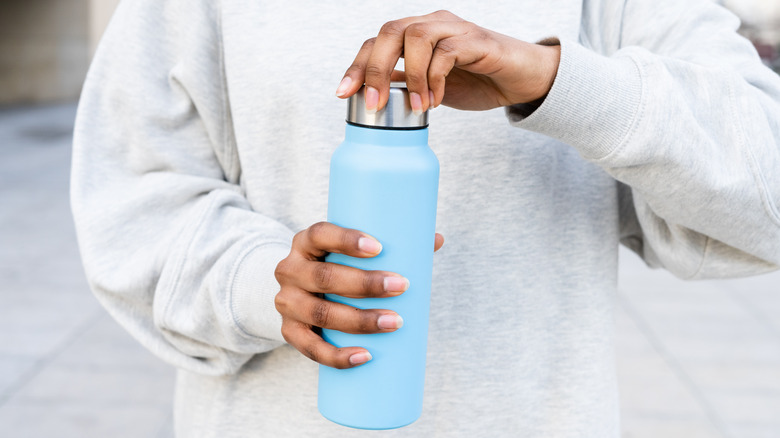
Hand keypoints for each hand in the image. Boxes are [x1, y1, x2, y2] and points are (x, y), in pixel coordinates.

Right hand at [274, 222, 443, 368]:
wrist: (299, 291)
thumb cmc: (338, 265)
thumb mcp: (352, 251)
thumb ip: (393, 245)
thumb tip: (437, 239)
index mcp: (306, 242)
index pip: (321, 234)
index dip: (347, 240)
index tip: (380, 248)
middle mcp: (289, 270)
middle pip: (324, 277)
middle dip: (365, 284)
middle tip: (402, 286)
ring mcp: (286, 302)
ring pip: (320, 314)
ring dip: (360, 320)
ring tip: (395, 322)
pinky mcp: (289, 331)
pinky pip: (310, 348)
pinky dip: (338, 356)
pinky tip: (365, 355)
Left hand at [335, 10, 560, 111]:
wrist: (521, 81)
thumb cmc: (477, 80)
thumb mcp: (430, 88)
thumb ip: (404, 85)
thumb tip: (372, 95)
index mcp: (415, 34)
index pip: (376, 42)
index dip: (356, 66)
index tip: (343, 93)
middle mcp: (432, 24)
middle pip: (390, 31)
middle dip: (373, 69)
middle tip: (373, 104)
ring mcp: (454, 28)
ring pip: (416, 36)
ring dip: (410, 76)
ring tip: (417, 106)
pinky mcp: (476, 40)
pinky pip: (447, 51)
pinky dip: (435, 79)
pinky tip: (437, 101)